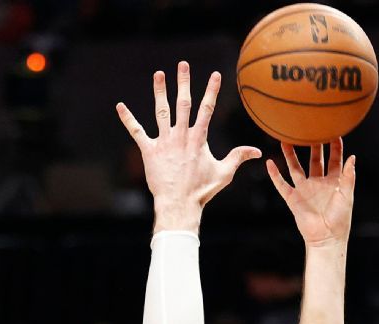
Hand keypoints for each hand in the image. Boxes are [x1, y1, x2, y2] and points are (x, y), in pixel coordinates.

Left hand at [116, 61, 261, 232]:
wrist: (179, 203)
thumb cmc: (202, 190)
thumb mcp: (224, 173)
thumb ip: (238, 157)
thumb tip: (258, 151)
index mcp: (198, 138)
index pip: (207, 109)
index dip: (211, 90)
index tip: (215, 75)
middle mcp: (181, 135)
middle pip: (183, 103)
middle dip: (184, 82)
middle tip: (183, 65)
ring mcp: (164, 141)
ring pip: (162, 111)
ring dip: (160, 92)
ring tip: (159, 74)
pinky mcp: (149, 151)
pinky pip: (137, 132)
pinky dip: (128, 119)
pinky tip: (120, 106)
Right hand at [267, 139, 356, 247]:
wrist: (327, 239)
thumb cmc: (340, 219)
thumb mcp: (347, 195)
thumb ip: (349, 176)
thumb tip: (353, 157)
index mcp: (333, 182)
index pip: (334, 159)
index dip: (334, 147)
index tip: (333, 133)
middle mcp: (318, 183)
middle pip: (314, 159)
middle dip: (312, 145)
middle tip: (308, 129)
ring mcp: (304, 190)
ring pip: (295, 168)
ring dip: (290, 155)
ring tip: (285, 140)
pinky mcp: (293, 199)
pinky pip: (282, 185)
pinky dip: (275, 175)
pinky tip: (269, 163)